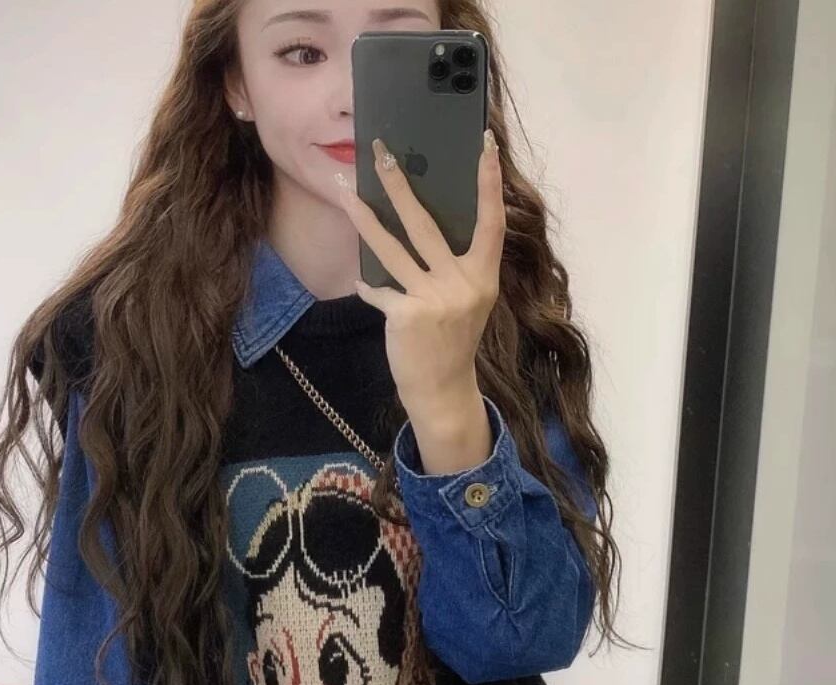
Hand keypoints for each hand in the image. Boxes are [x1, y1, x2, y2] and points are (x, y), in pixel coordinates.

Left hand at [335, 129, 505, 430]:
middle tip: (381, 153)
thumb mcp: (468, 302)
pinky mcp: (406, 314)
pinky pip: (379, 290)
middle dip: (399, 185)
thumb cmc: (453, 340)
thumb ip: (454, 268)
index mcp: (483, 277)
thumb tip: (420, 227)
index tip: (487, 145)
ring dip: (364, 218)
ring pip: (391, 248)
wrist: (442, 387)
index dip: (490, 184)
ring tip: (345, 192)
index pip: (491, 223)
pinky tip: (364, 283)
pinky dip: (369, 286)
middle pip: (424, 224)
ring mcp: (433, 299)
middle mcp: (461, 284)